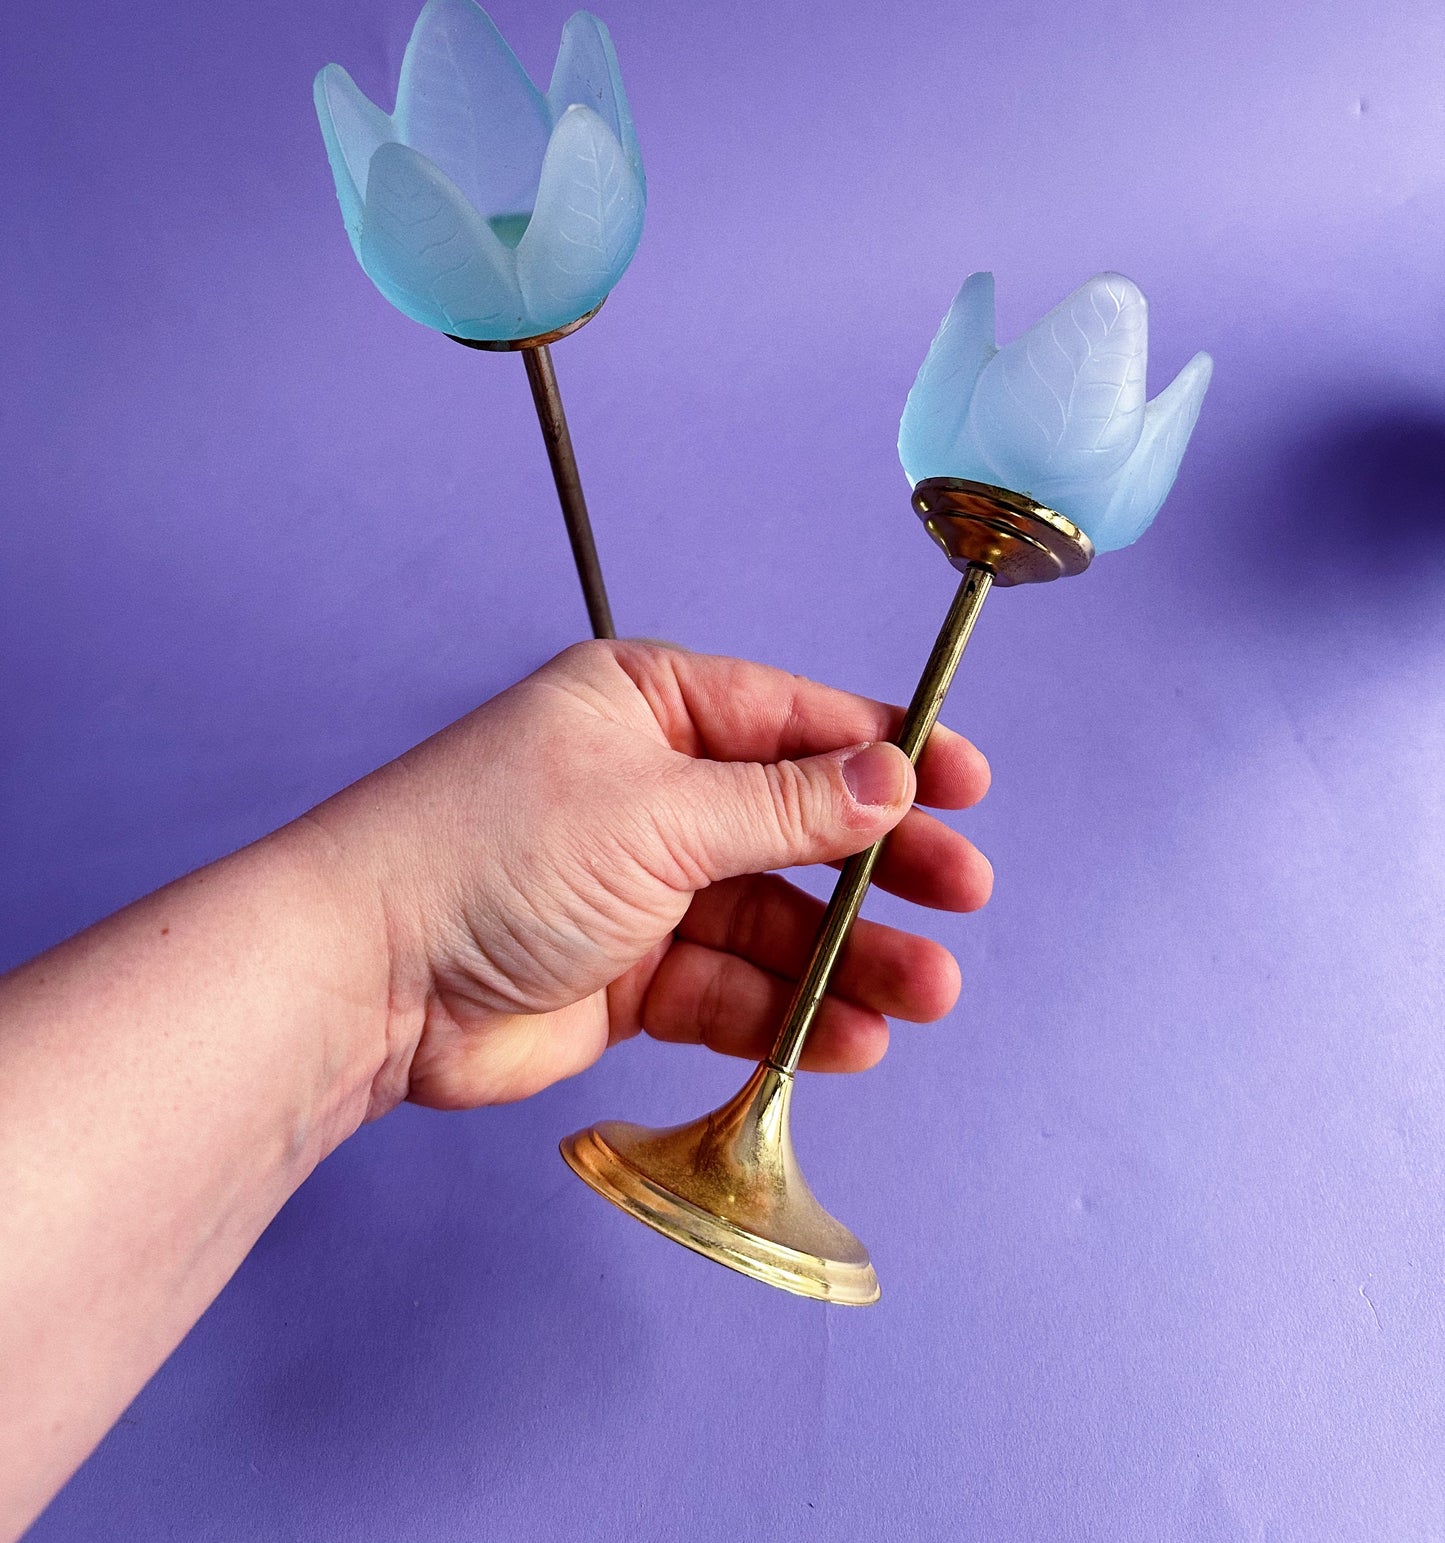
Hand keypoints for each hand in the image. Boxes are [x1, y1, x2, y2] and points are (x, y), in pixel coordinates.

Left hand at [309, 639, 992, 1109]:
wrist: (370, 975)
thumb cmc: (491, 849)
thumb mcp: (658, 809)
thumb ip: (784, 805)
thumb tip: (892, 777)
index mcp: (649, 707)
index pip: (793, 721)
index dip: (886, 753)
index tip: (967, 786)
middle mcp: (651, 788)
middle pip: (797, 824)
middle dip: (880, 864)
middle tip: (962, 896)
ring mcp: (642, 886)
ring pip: (774, 917)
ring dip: (849, 956)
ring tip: (924, 993)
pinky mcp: (630, 976)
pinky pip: (731, 989)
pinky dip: (789, 1014)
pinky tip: (848, 1037)